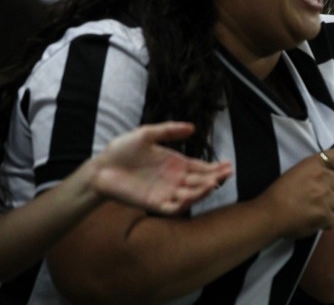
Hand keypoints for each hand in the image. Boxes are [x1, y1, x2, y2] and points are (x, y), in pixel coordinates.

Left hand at [91, 122, 232, 213]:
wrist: (101, 168)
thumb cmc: (122, 150)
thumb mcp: (146, 134)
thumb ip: (169, 130)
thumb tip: (193, 128)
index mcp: (177, 164)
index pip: (202, 168)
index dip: (215, 168)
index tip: (228, 165)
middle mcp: (175, 180)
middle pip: (201, 182)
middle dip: (215, 178)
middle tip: (227, 173)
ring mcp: (166, 192)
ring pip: (191, 195)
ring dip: (202, 191)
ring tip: (212, 183)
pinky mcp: (154, 204)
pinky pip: (174, 207)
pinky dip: (184, 203)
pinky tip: (190, 194)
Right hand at [261, 148, 333, 238]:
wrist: (269, 213)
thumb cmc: (280, 193)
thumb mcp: (299, 171)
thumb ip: (319, 172)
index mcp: (315, 163)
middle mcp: (323, 177)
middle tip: (320, 202)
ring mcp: (325, 195)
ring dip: (331, 210)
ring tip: (315, 212)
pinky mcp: (325, 213)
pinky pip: (333, 220)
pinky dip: (325, 223)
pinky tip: (312, 220)